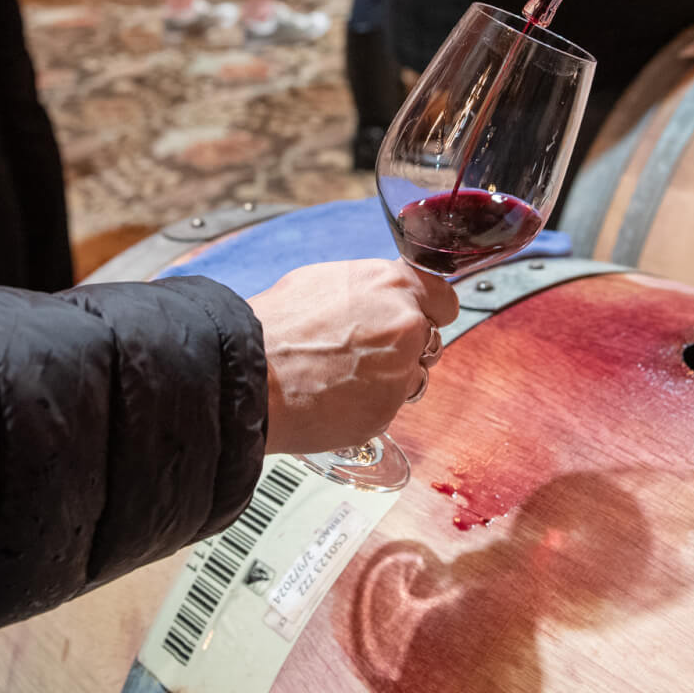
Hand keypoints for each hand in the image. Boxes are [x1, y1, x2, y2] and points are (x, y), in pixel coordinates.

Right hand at [250, 259, 458, 454]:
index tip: (417, 318)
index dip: (428, 310)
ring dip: (390, 378)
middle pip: (430, 339)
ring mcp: (399, 372)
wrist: (249, 374)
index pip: (444, 298)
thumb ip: (369, 289)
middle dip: (407, 346)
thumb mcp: (324, 281)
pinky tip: (335, 398)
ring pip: (412, 376)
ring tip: (344, 377)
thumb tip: (382, 296)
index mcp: (393, 285)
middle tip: (367, 352)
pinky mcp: (386, 411)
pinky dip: (368, 406)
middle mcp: (405, 327)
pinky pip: (388, 407)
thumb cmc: (275, 325)